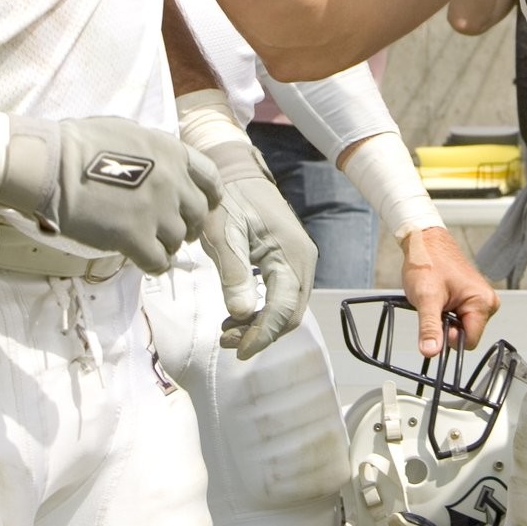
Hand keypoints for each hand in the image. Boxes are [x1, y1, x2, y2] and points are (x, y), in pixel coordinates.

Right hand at [0, 114, 221, 273]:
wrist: (53, 165)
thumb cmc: (79, 143)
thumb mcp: (128, 133)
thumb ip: (152, 152)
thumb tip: (156, 164)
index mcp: (172, 151)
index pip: (210, 177)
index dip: (209, 196)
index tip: (205, 206)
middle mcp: (173, 181)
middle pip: (198, 213)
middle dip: (190, 226)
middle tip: (176, 233)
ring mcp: (157, 211)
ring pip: (178, 239)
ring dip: (167, 245)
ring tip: (151, 246)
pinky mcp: (136, 237)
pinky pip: (159, 261)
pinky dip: (154, 264)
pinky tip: (143, 261)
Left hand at [200, 142, 319, 357]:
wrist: (237, 174)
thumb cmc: (228, 199)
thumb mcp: (223, 232)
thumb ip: (232, 272)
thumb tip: (241, 313)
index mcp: (291, 254)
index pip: (284, 308)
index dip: (263, 334)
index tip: (237, 351)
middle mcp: (303, 261)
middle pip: (290, 314)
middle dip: (260, 333)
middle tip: (225, 340)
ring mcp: (299, 262)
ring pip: (287, 308)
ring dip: (260, 325)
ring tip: (225, 329)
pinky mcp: (289, 262)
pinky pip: (282, 297)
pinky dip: (262, 312)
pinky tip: (236, 315)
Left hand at [399, 225, 499, 355]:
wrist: (424, 240)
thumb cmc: (428, 260)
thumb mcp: (425, 297)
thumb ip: (429, 327)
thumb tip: (431, 351)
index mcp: (483, 302)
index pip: (469, 341)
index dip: (449, 337)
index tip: (437, 319)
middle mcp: (487, 301)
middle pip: (466, 335)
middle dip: (446, 326)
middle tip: (435, 305)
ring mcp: (480, 299)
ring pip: (461, 327)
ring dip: (445, 318)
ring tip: (437, 298)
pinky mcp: (471, 298)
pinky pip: (459, 317)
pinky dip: (446, 312)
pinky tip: (440, 297)